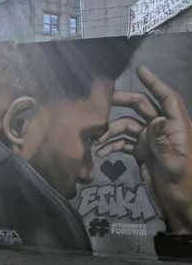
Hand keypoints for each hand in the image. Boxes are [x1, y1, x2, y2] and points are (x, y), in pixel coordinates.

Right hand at [97, 66, 191, 233]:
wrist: (181, 210)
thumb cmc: (184, 187)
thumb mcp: (174, 165)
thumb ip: (164, 142)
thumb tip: (155, 121)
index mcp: (178, 128)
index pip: (168, 99)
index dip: (155, 83)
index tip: (140, 70)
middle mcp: (164, 130)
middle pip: (143, 107)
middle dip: (123, 102)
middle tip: (102, 101)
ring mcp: (151, 141)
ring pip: (128, 125)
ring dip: (112, 130)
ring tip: (98, 139)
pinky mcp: (142, 153)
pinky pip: (124, 142)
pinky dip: (113, 145)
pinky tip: (103, 152)